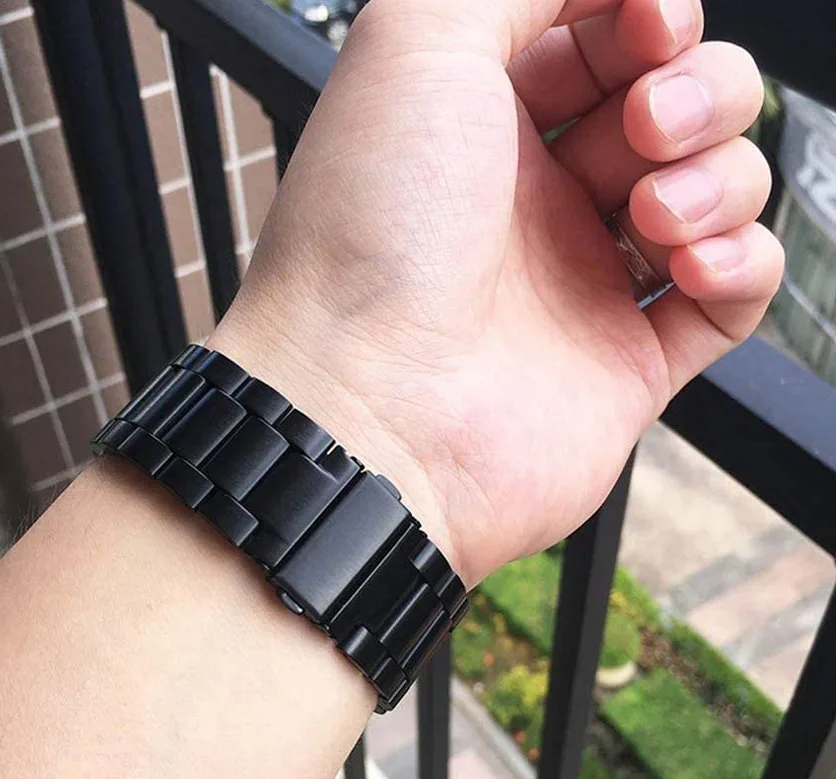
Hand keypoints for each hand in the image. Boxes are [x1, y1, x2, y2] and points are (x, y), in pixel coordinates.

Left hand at [210, 0, 782, 584]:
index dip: (647, 15)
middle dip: (694, 92)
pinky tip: (690, 262)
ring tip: (652, 209)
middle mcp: (539, 203)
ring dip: (717, 177)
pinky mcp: (629, 362)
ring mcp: (586, 283)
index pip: (609, 41)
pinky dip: (741, 262)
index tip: (650, 22)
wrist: (370, 409)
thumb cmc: (369, 238)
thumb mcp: (414, 45)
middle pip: (678, 107)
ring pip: (716, 192)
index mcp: (486, 126)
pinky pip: (733, 295)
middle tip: (646, 125)